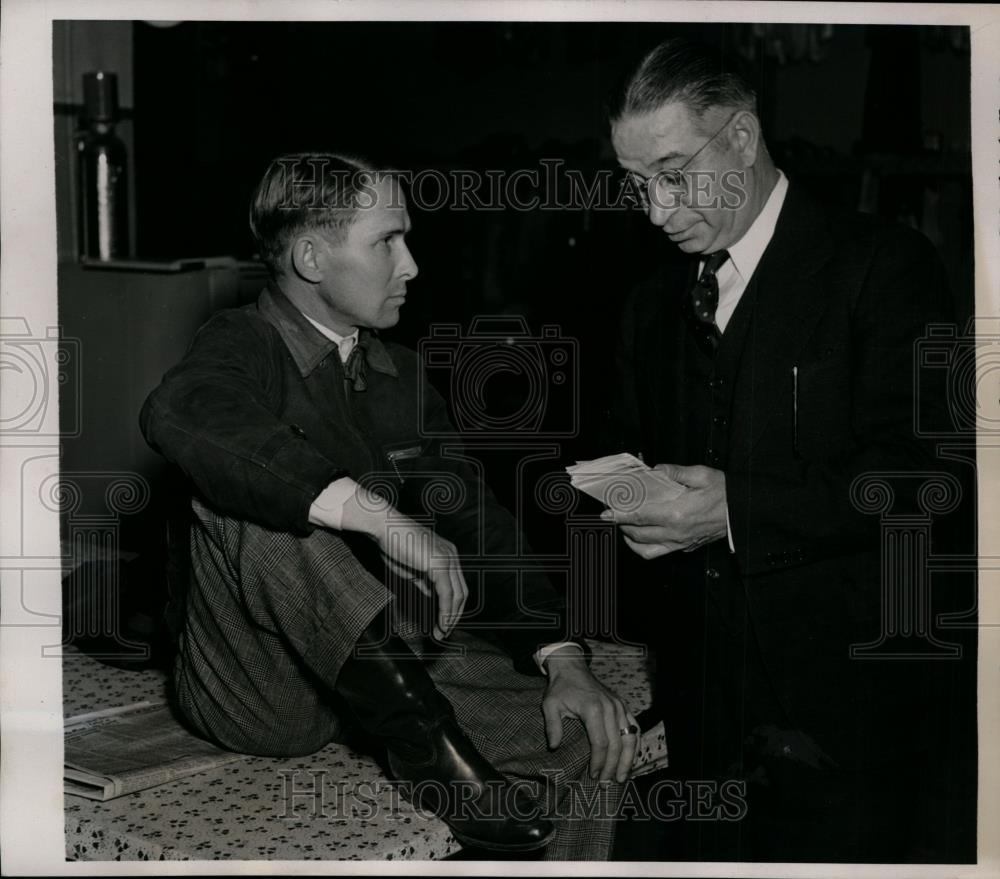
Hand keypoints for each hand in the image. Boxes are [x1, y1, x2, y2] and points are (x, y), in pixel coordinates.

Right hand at [341, 487, 467, 640]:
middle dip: (454, 615)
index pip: (456, 585)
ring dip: (450, 617)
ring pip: (457, 595)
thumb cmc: (393, 543)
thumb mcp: (412, 568)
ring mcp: (447, 558)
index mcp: (447, 554)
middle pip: (462, 592)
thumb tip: (432, 595)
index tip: (444, 622)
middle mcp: (451, 555)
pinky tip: (441, 623)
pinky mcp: (439, 564)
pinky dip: (445, 611)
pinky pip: (447, 593)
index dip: (452, 606)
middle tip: (445, 632)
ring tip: (442, 633)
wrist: (384, 527)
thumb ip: (424, 581)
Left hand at [541, 648, 637, 782]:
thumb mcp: (550, 705)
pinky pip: (634, 727)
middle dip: (612, 767)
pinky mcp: (623, 705)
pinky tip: (631, 759)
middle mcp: (611, 708)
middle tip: (606, 784)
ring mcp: (619, 706)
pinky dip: (635, 744)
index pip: (601, 743)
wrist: (572, 668)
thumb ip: (552, 726)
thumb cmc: (561, 688)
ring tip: (622, 777)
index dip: (599, 762)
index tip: (593, 776)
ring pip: (630, 738)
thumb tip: (554, 747)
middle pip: (617, 744)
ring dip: (627, 760)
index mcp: (593, 709)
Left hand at [602, 463, 727, 551]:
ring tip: (625, 527)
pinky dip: (645, 547)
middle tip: (614, 514)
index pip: (639, 516)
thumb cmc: (726, 494)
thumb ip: (675, 472)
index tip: (606, 512)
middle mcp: (675, 532)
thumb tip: (656, 470)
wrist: (744, 512)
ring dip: (631, 540)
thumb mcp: (702, 475)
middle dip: (621, 525)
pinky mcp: (685, 547)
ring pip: (646, 550)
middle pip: (638, 534)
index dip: (619, 515)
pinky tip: (643, 536)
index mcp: (676, 513)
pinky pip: (659, 553)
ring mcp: (680, 542)